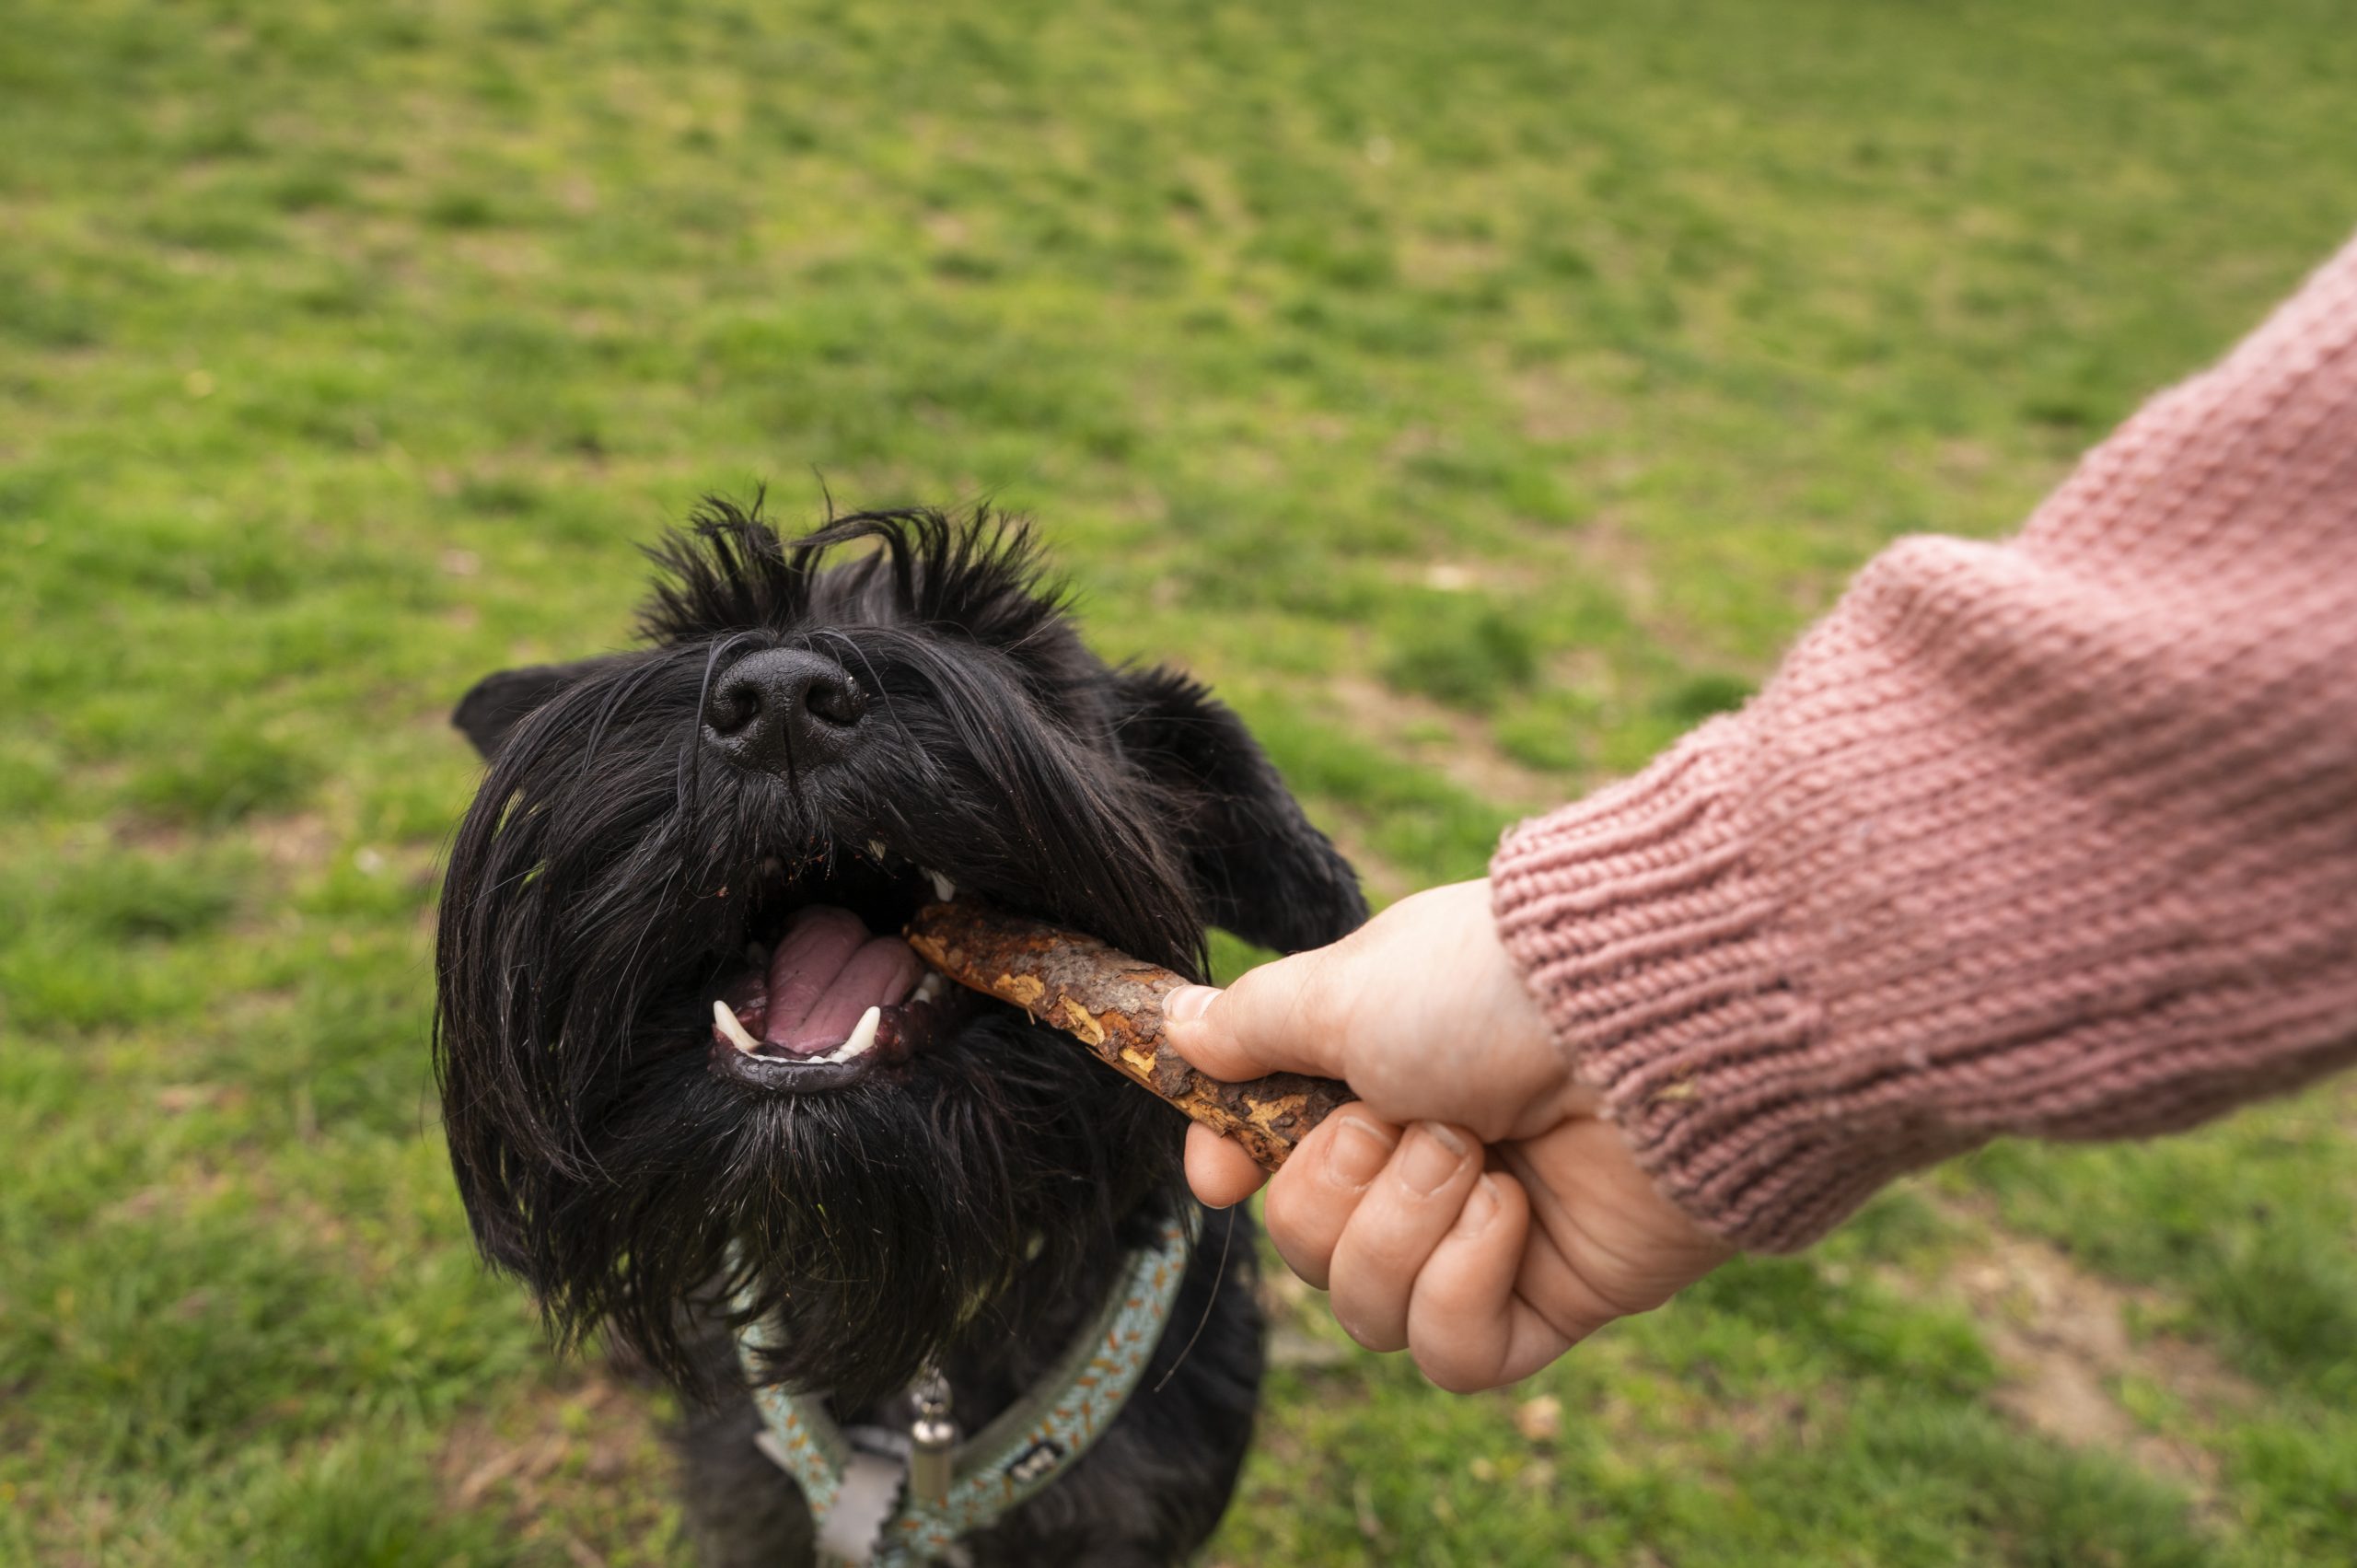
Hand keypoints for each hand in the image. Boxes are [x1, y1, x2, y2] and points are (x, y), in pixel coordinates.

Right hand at [1163, 879, 1732, 1390]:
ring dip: (1406, 1226)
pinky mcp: (1554, 1298)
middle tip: (1409, 1118)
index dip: (1235, 1174)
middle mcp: (1430, 1157)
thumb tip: (1181, 1026)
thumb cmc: (1491, 985)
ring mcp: (1492, 1235)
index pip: (1273, 1160)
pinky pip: (1455, 1354)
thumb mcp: (1344, 989)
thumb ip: (1256, 1023)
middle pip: (1309, 1248)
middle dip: (1340, 1187)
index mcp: (1379, 1075)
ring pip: (1370, 1311)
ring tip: (1477, 1156)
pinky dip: (1464, 1285)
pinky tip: (1513, 1215)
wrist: (1650, 1021)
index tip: (1220, 1175)